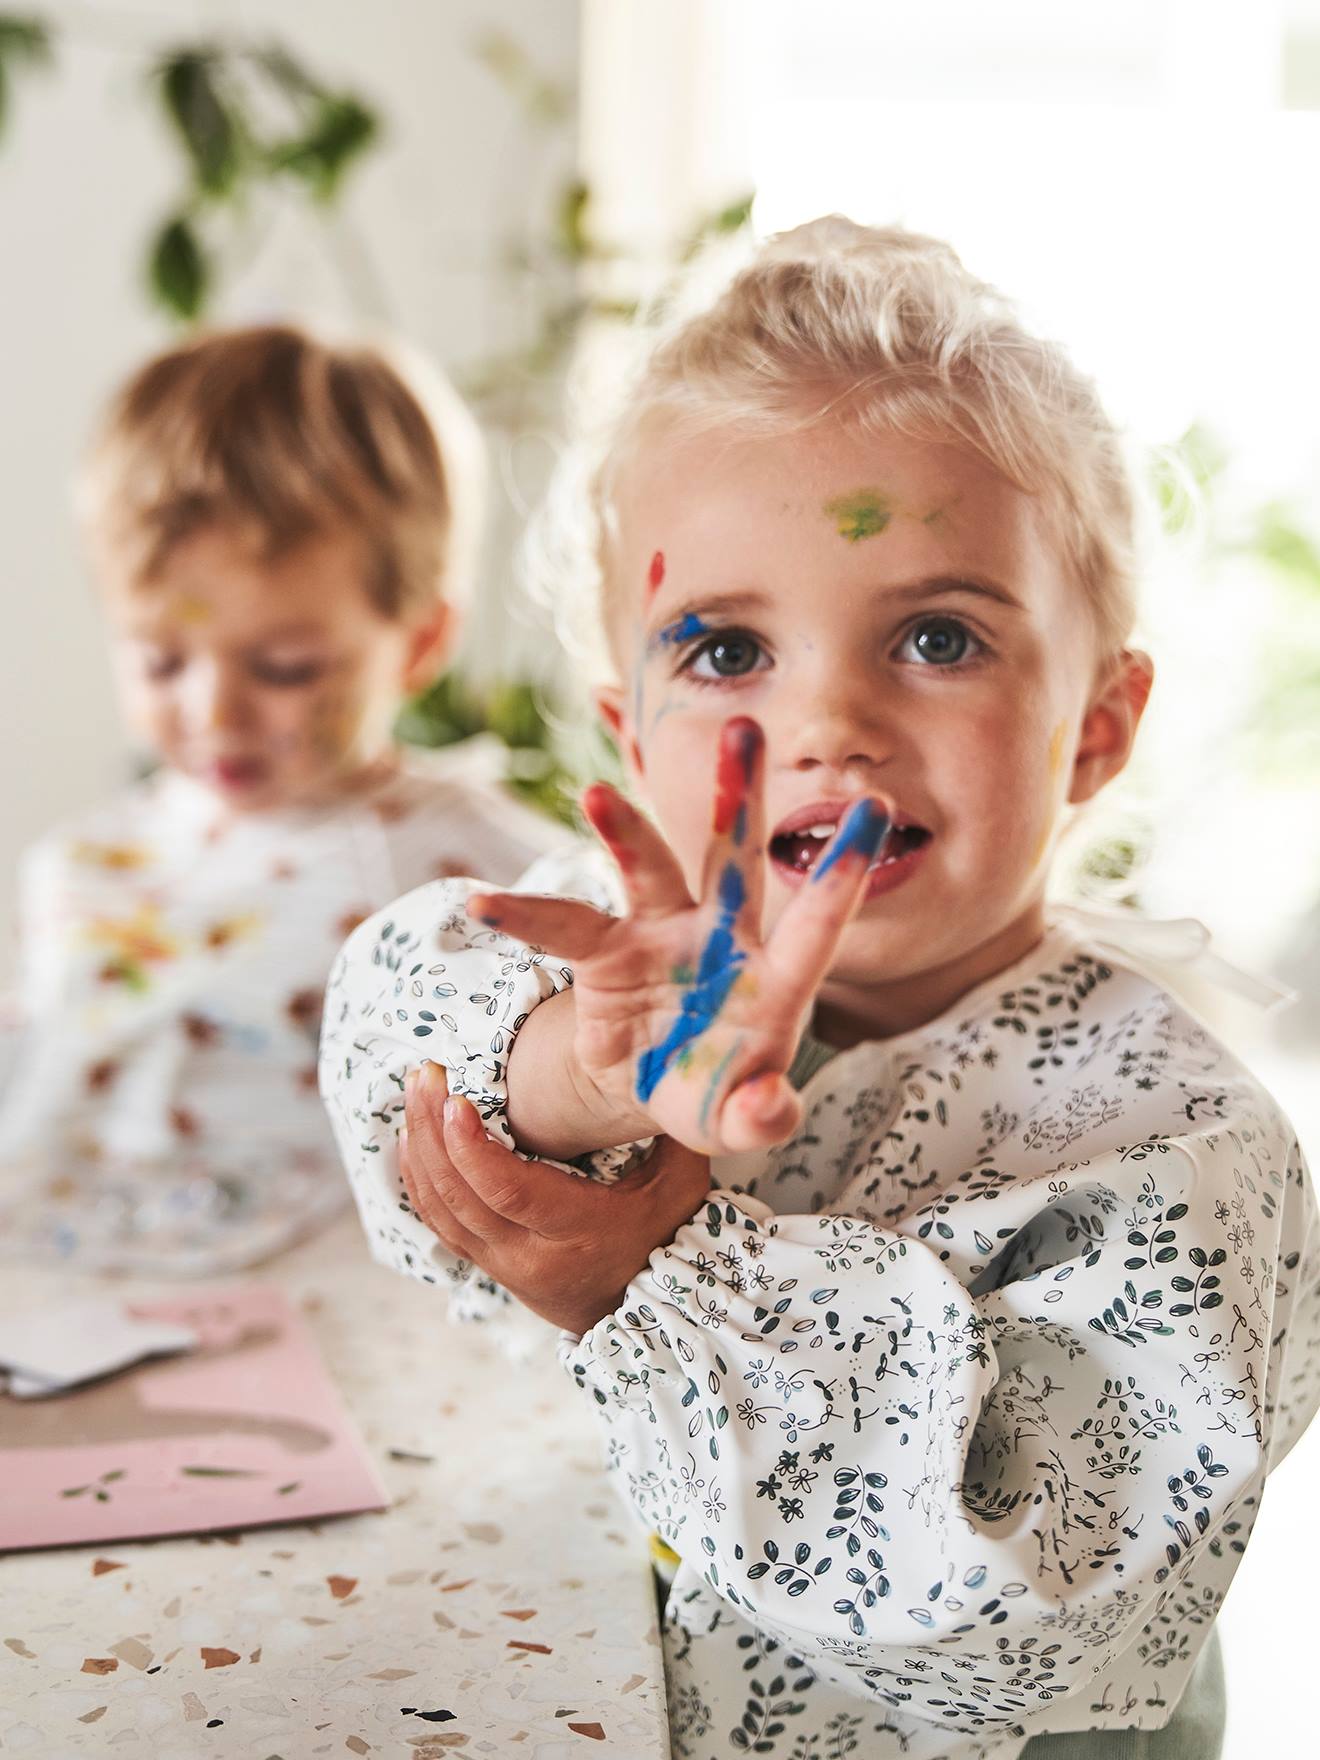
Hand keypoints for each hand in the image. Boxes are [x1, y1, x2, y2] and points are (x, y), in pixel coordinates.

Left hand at [399, 1063, 711, 1336]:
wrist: (647, 1311)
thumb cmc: (665, 1235)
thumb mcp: (680, 1182)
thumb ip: (668, 1126)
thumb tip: (658, 1063)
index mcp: (574, 1234)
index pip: (509, 1192)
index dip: (474, 1148)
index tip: (456, 1099)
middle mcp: (528, 1256)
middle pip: (461, 1195)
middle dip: (433, 1130)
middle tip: (425, 1074)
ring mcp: (502, 1264)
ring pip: (442, 1209)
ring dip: (419, 1148)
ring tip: (414, 1093)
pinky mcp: (487, 1264)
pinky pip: (439, 1223)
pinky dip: (419, 1180)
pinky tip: (411, 1141)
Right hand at [470, 717, 886, 1157]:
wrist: (656, 1087)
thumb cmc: (717, 1095)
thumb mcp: (739, 1119)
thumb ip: (762, 1116)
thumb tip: (771, 1107)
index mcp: (776, 977)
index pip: (815, 925)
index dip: (841, 875)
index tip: (875, 813)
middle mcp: (722, 936)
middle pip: (734, 857)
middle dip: (739, 794)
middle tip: (744, 725)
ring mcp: (663, 933)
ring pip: (650, 868)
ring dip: (624, 830)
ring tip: (593, 795)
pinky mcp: (607, 951)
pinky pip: (565, 925)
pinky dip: (524, 916)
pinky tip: (480, 905)